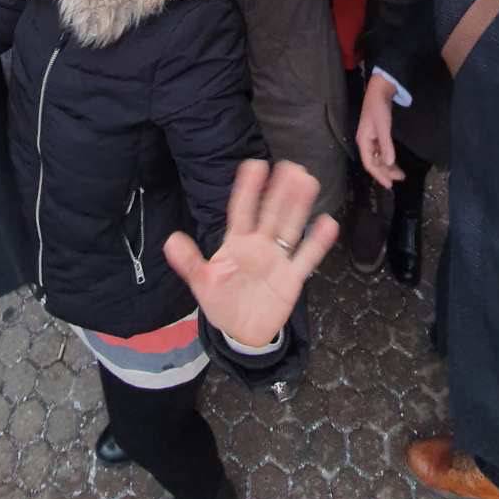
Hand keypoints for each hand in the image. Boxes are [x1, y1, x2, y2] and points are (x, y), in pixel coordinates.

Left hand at [164, 160, 338, 348]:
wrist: (241, 332)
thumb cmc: (221, 301)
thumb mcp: (202, 283)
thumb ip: (189, 262)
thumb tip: (170, 240)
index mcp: (236, 242)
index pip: (242, 210)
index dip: (248, 189)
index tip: (255, 165)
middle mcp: (259, 245)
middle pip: (271, 213)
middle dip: (279, 190)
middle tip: (291, 166)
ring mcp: (277, 259)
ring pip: (290, 227)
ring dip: (298, 206)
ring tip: (308, 182)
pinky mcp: (292, 278)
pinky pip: (306, 257)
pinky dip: (317, 241)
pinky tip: (327, 222)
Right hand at [357, 73, 406, 188]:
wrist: (379, 90)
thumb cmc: (379, 108)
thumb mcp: (383, 127)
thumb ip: (386, 145)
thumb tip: (388, 163)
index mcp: (363, 141)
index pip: (369, 164)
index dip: (379, 175)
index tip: (390, 184)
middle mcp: (365, 142)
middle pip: (374, 162)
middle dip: (385, 172)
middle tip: (400, 178)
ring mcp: (370, 138)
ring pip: (378, 157)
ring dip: (387, 165)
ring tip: (400, 172)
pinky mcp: (376, 134)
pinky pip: (380, 151)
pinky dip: (387, 157)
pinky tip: (394, 160)